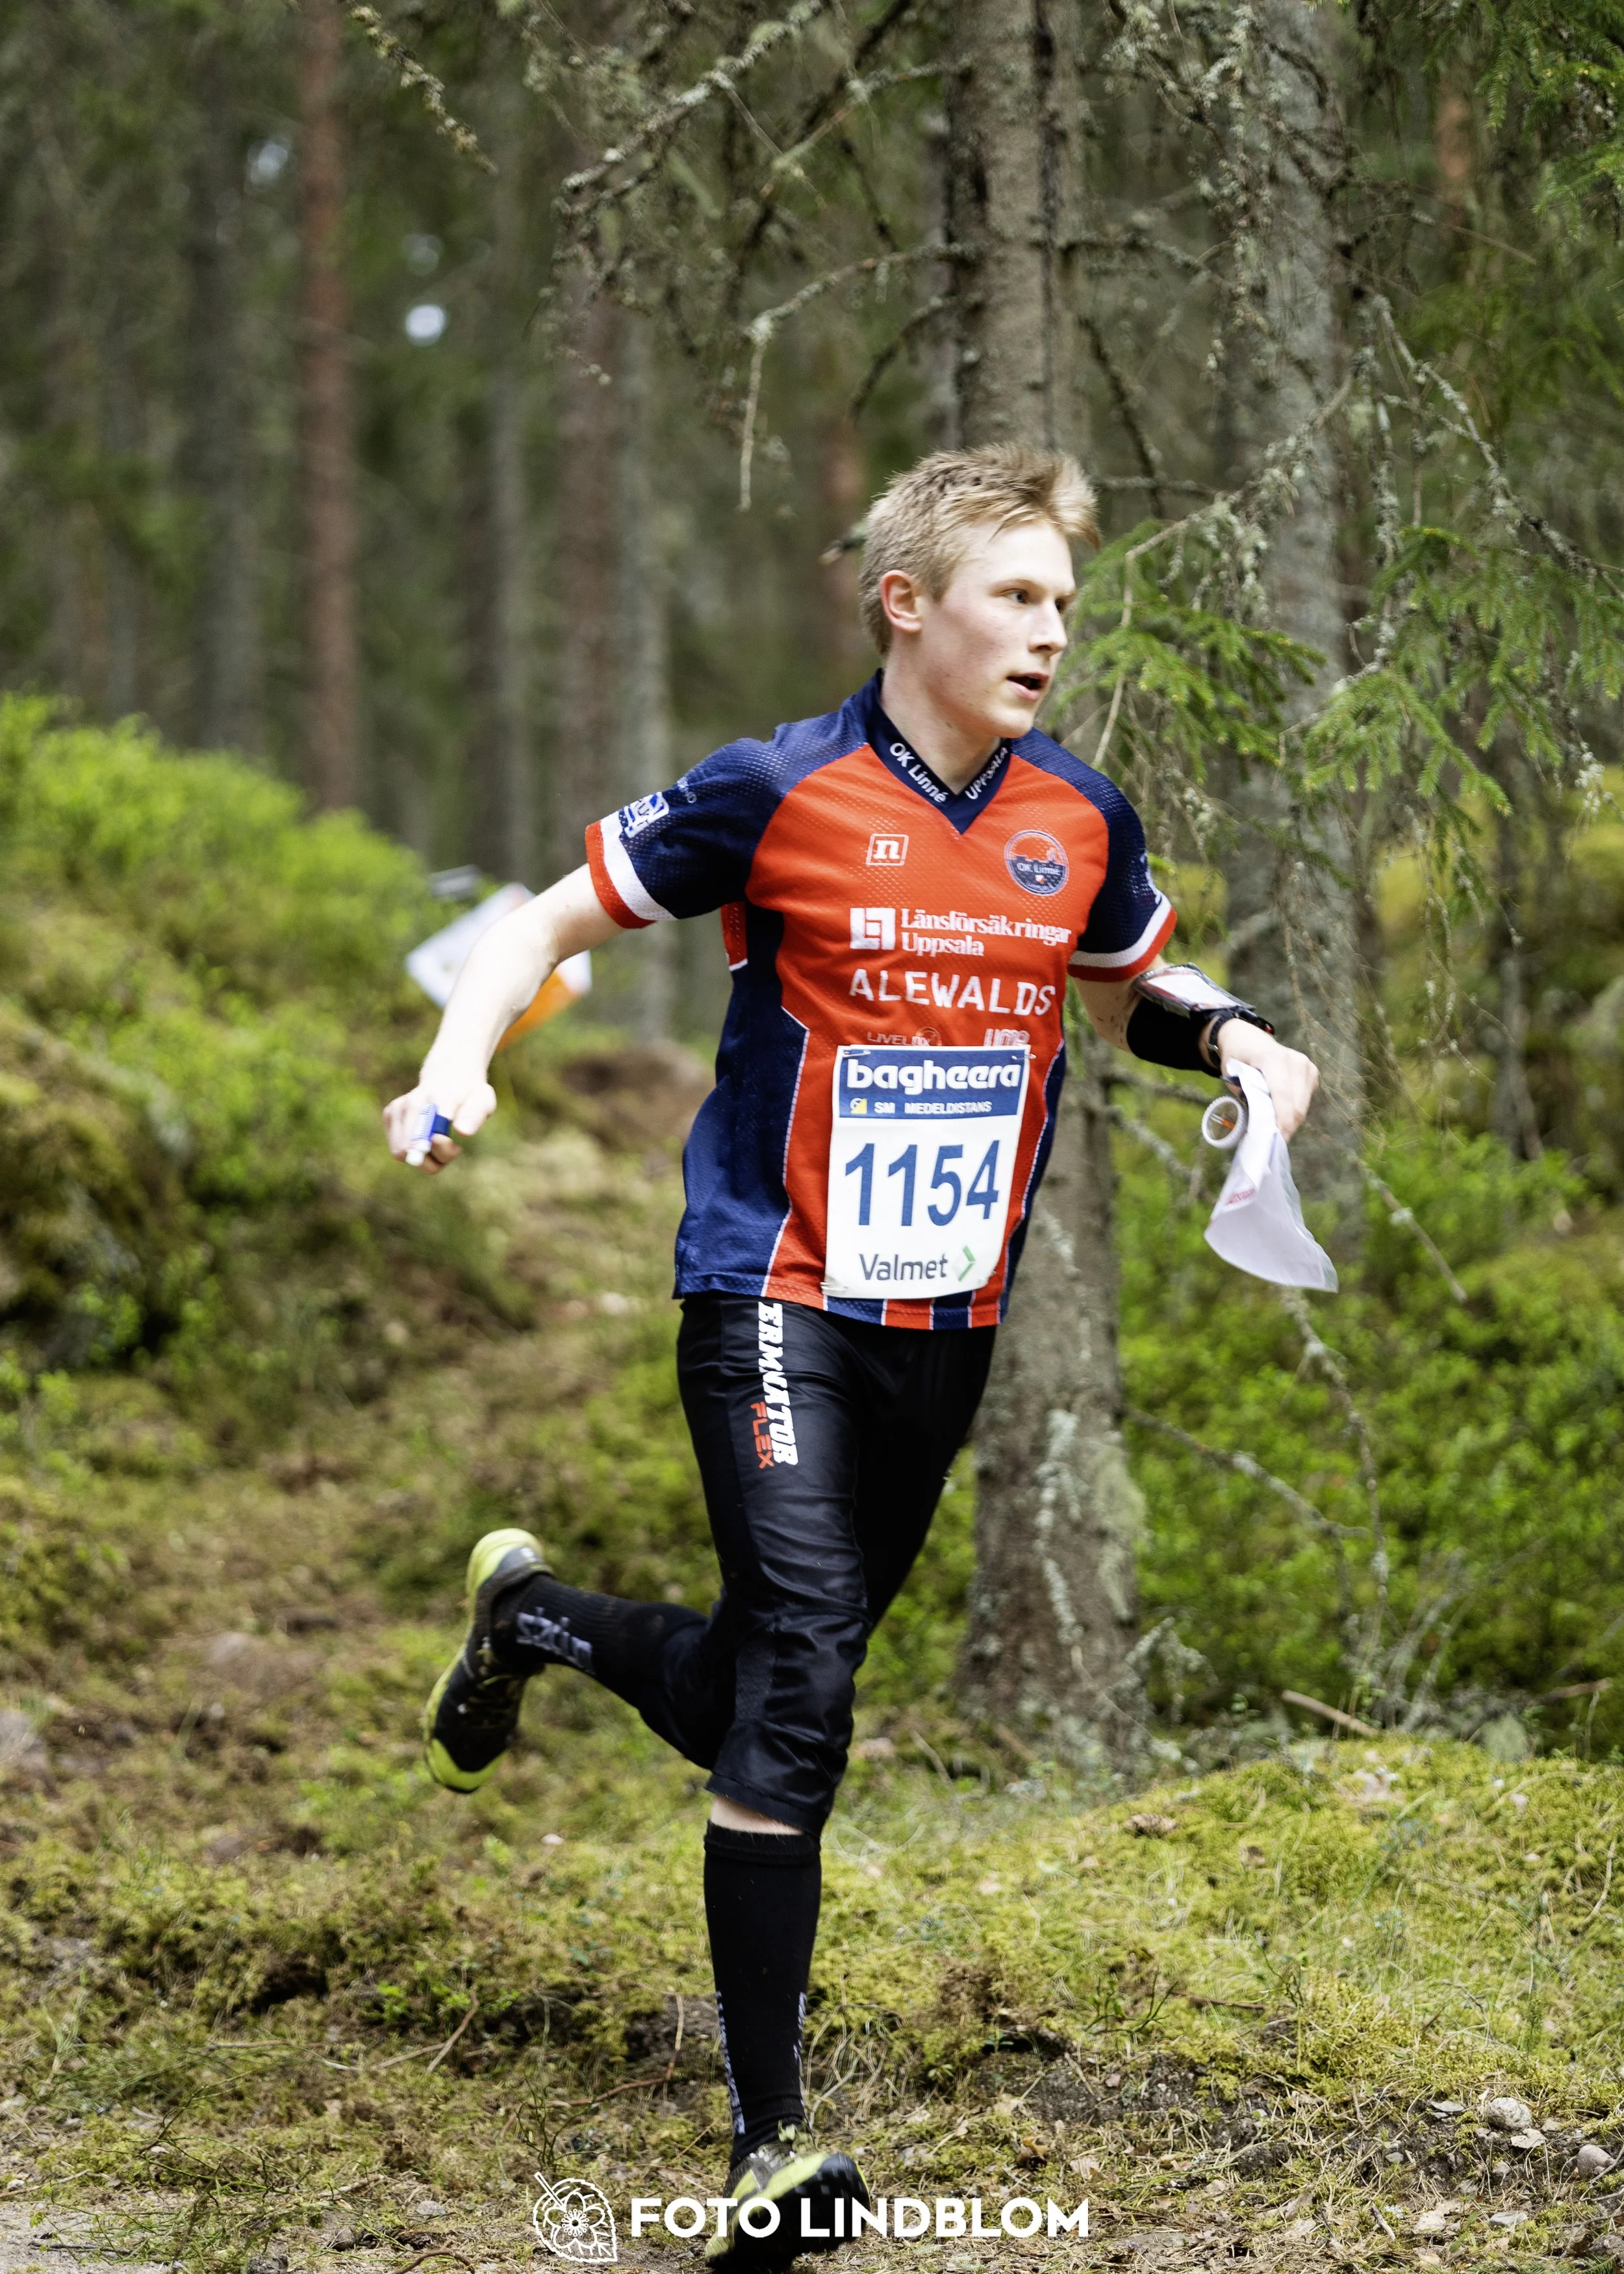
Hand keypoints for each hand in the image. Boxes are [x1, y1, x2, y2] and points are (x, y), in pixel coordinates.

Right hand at [382, 1074, 497, 1173]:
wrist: (449, 1077)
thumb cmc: (469, 1094)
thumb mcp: (482, 1102)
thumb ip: (474, 1116)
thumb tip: (462, 1131)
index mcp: (439, 1097)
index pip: (432, 1132)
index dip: (443, 1148)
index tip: (457, 1148)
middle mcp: (413, 1101)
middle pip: (413, 1149)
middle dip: (435, 1159)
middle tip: (454, 1148)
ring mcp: (398, 1107)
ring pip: (402, 1153)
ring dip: (425, 1158)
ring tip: (441, 1142)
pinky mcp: (389, 1114)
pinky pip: (398, 1150)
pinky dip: (414, 1152)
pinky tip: (428, 1138)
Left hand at [1212, 1021, 1317, 1140]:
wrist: (1249, 1039)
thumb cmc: (1238, 1057)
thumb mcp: (1232, 1075)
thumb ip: (1245, 1095)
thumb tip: (1260, 1122)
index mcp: (1273, 1059)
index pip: (1282, 1095)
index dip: (1282, 1120)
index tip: (1278, 1140)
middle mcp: (1295, 1060)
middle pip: (1297, 1103)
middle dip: (1288, 1125)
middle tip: (1275, 1141)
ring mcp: (1306, 1065)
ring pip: (1304, 1104)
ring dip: (1292, 1120)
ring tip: (1278, 1129)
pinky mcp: (1312, 1071)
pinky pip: (1306, 1098)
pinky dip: (1295, 1109)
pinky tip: (1283, 1113)